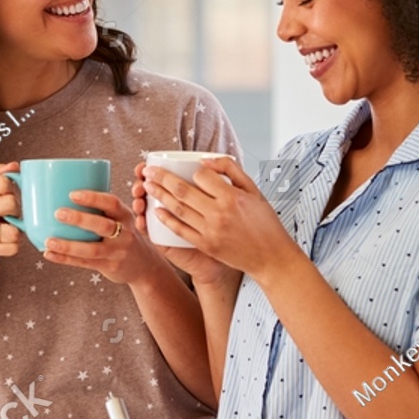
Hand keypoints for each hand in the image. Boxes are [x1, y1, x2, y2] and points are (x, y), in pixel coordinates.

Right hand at [0, 162, 20, 272]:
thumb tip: (14, 166)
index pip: (3, 182)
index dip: (12, 189)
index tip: (9, 197)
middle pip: (12, 203)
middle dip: (16, 212)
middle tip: (9, 216)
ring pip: (15, 229)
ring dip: (15, 232)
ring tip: (6, 231)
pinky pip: (12, 247)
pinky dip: (12, 247)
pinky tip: (2, 243)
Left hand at [42, 189, 158, 287]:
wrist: (146, 266)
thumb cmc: (124, 237)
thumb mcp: (122, 221)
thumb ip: (101, 211)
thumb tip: (61, 195)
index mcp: (125, 216)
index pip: (112, 203)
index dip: (93, 198)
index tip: (72, 194)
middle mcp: (124, 234)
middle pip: (103, 225)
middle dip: (80, 219)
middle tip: (58, 213)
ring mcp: (117, 252)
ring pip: (92, 249)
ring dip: (69, 245)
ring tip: (49, 240)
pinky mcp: (109, 267)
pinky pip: (85, 263)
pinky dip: (66, 259)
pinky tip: (50, 254)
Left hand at [143, 155, 301, 284]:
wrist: (270, 257)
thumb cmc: (265, 223)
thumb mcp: (254, 190)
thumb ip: (231, 170)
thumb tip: (205, 161)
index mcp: (232, 197)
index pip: (202, 176)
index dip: (192, 171)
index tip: (186, 169)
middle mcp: (220, 213)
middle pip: (183, 191)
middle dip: (161, 178)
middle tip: (148, 171)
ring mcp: (211, 231)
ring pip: (178, 209)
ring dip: (159, 196)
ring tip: (147, 186)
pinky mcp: (206, 245)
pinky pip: (181, 230)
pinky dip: (167, 220)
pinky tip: (157, 211)